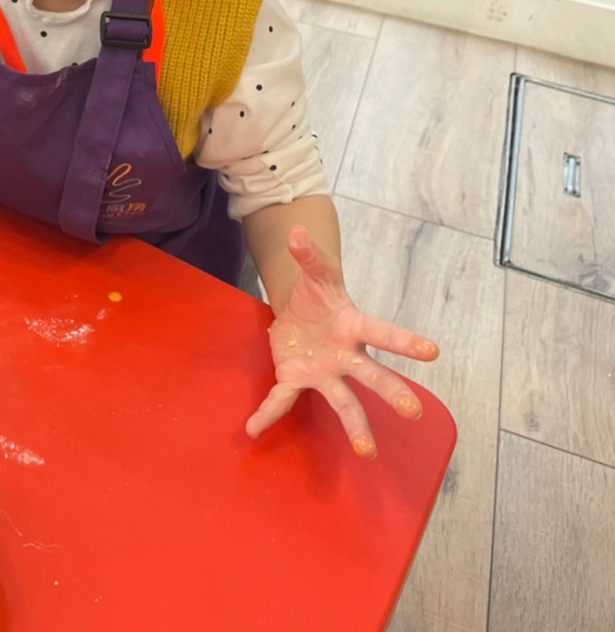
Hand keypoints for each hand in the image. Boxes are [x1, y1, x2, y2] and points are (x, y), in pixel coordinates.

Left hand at [245, 228, 439, 457]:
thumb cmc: (318, 295)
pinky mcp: (297, 380)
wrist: (300, 313)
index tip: (432, 351)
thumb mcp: (315, 273)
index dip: (406, 341)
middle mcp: (347, 356)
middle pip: (373, 376)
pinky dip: (268, 414)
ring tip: (367, 452)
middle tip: (413, 411)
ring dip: (355, 426)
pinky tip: (253, 429)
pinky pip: (283, 400)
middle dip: (392, 392)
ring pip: (343, 401)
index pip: (384, 333)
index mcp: (354, 326)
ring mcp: (324, 372)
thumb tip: (296, 233)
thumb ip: (308, 255)